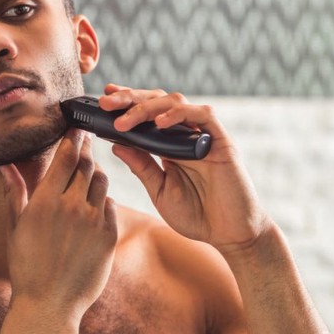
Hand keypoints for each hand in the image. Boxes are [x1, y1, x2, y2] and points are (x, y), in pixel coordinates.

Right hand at [0, 130, 117, 317]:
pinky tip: (95, 202)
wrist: (49, 305)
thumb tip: (4, 165)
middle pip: (87, 165)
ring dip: (96, 174)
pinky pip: (111, 206)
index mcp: (46, 201)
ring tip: (89, 173)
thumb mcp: (15, 228)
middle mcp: (72, 206)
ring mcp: (94, 221)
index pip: (66, 156)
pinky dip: (104, 200)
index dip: (73, 138)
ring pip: (102, 182)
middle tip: (86, 142)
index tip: (76, 127)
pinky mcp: (110, 236)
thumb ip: (14, 192)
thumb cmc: (26, 266)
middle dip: (86, 151)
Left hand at [100, 84, 272, 253]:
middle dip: (130, 99)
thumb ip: (142, 167)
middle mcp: (185, 135)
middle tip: (106, 102)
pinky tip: (161, 123)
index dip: (127, 103)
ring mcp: (203, 136)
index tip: (103, 100)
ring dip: (148, 107)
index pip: (146, 114)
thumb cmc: (197, 215)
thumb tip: (115, 144)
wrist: (230, 235)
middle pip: (158, 101)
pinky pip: (203, 116)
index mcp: (169, 145)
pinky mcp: (221, 141)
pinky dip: (180, 115)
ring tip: (124, 120)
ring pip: (176, 102)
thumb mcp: (160, 191)